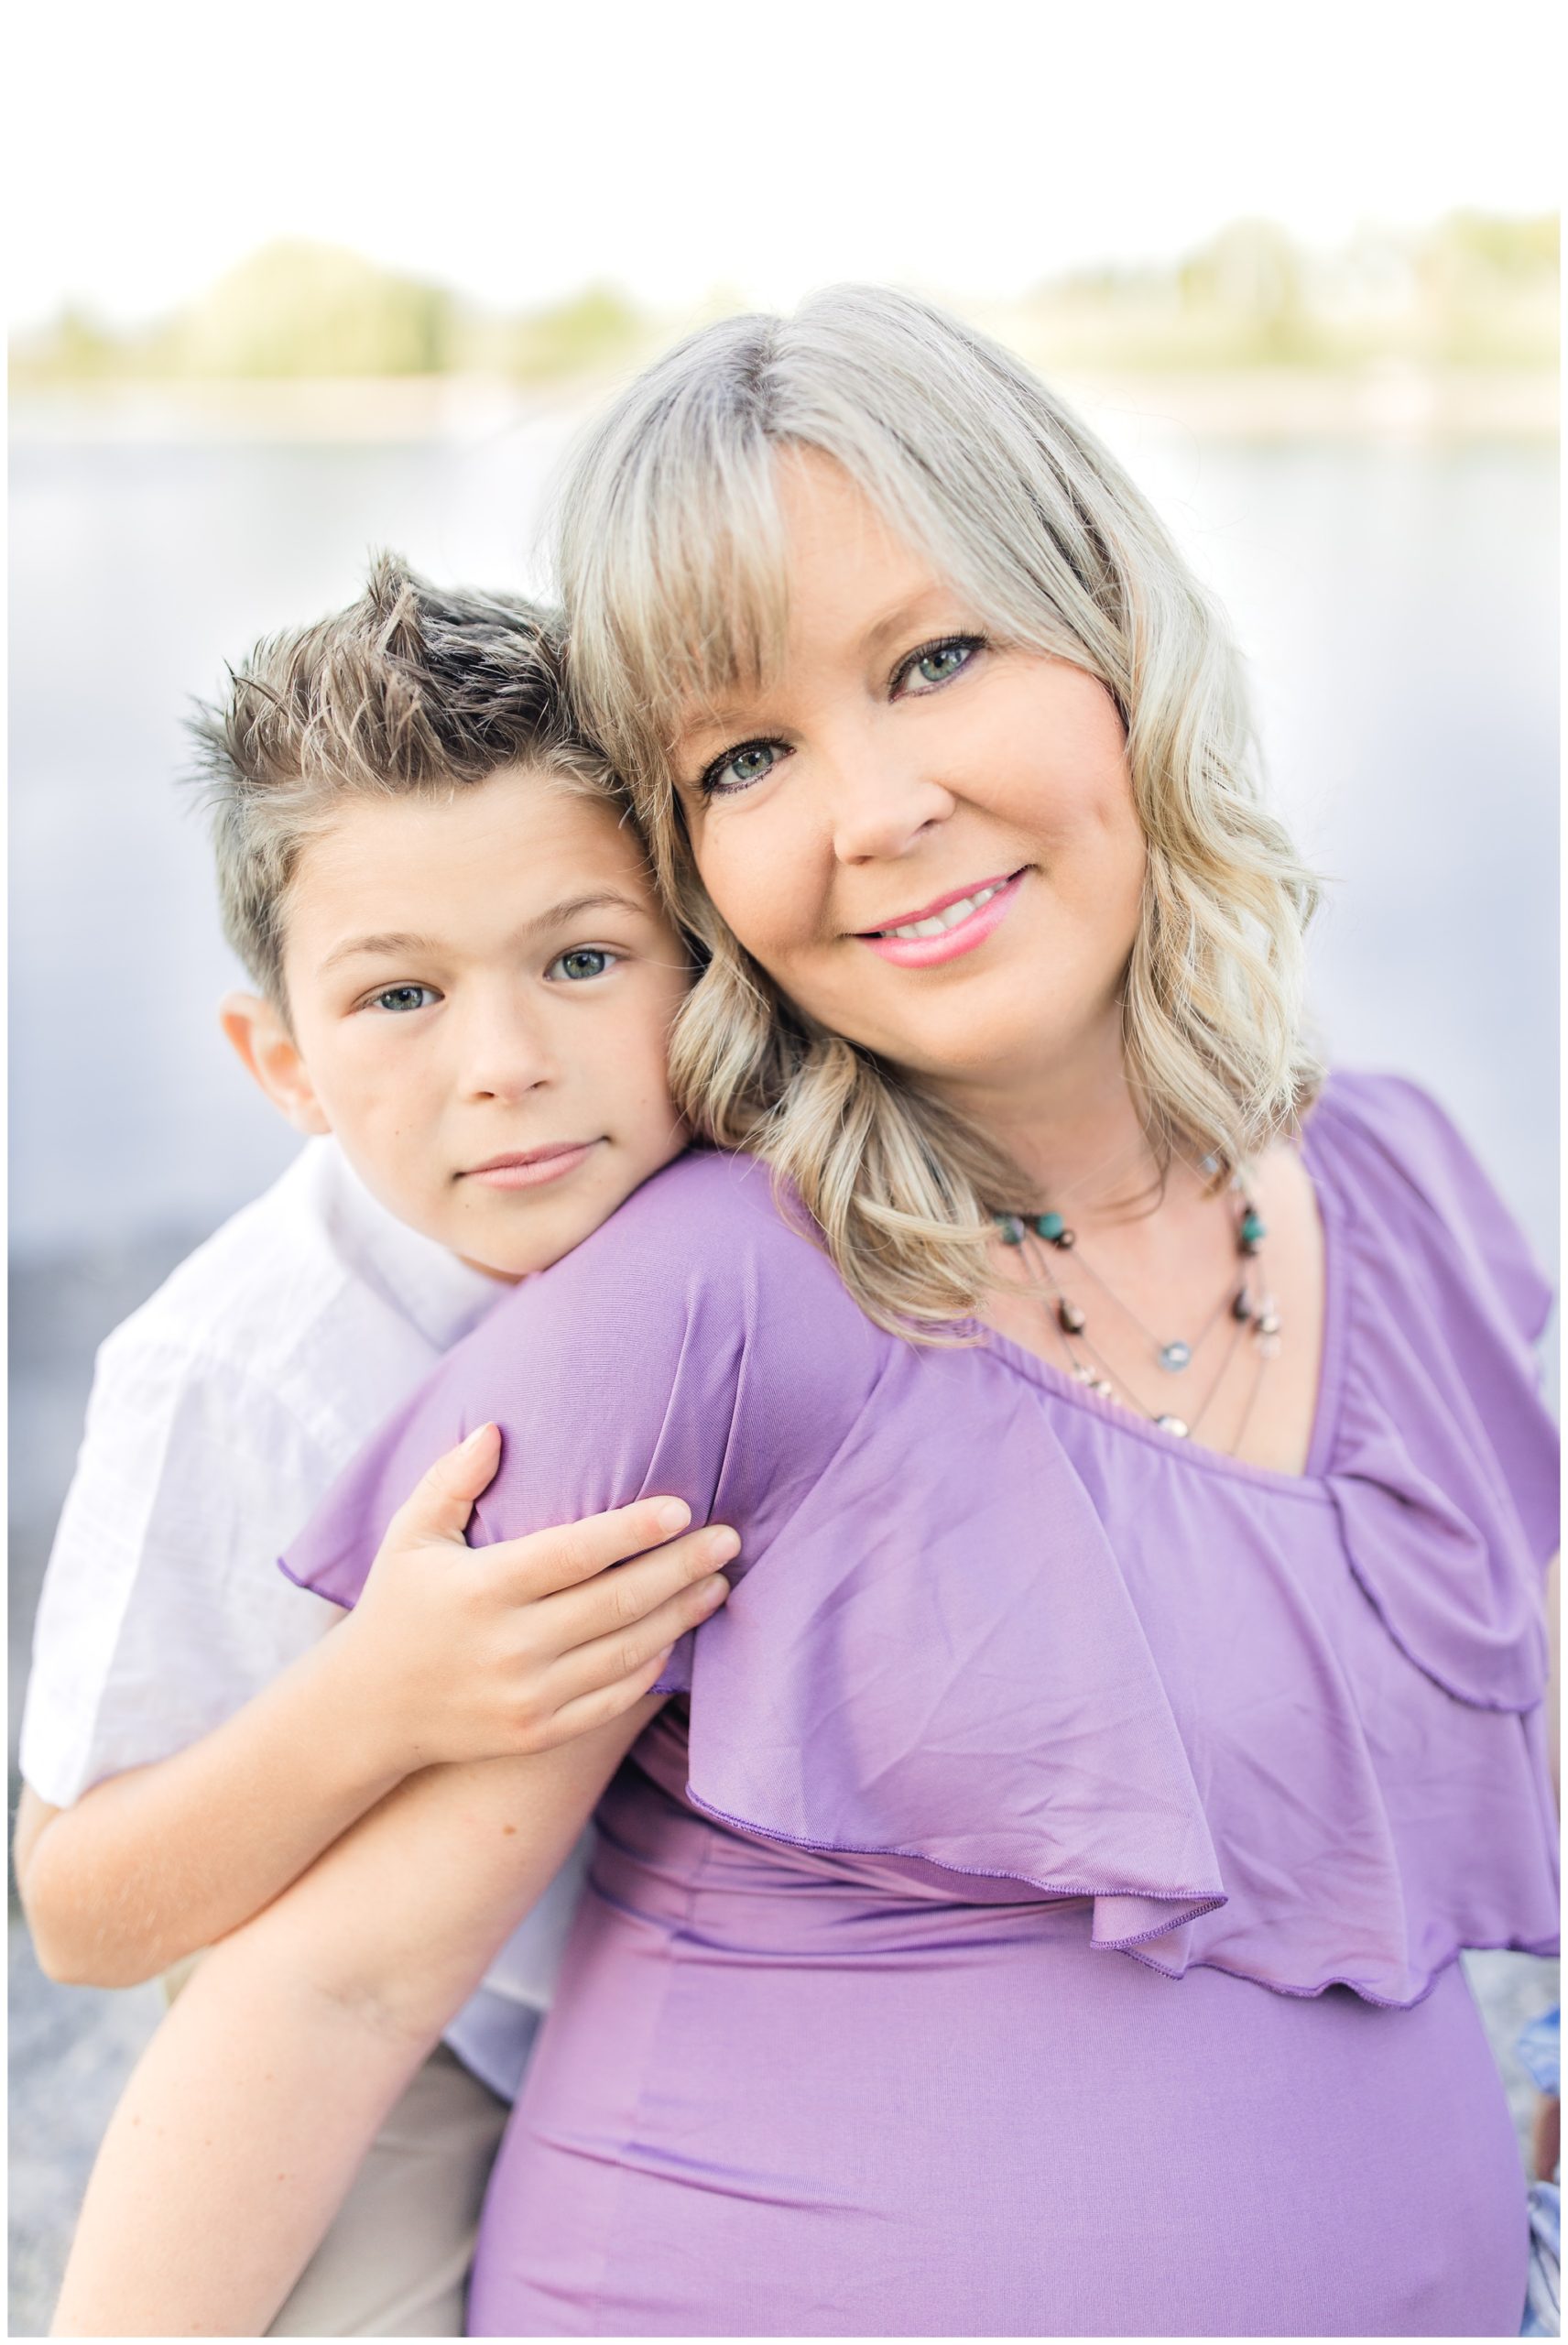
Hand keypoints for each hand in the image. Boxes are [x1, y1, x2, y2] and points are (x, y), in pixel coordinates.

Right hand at [334, 1424, 734, 1772]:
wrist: (369, 1711)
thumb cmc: (398, 1606)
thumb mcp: (410, 1535)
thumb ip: (452, 1480)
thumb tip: (495, 1429)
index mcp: (482, 1588)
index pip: (575, 1553)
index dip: (633, 1530)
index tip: (683, 1508)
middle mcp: (509, 1645)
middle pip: (617, 1602)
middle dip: (682, 1568)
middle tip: (729, 1539)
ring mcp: (527, 1695)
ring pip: (626, 1652)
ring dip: (680, 1615)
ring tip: (717, 1582)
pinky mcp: (538, 1732)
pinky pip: (611, 1697)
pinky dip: (650, 1666)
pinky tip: (675, 1634)